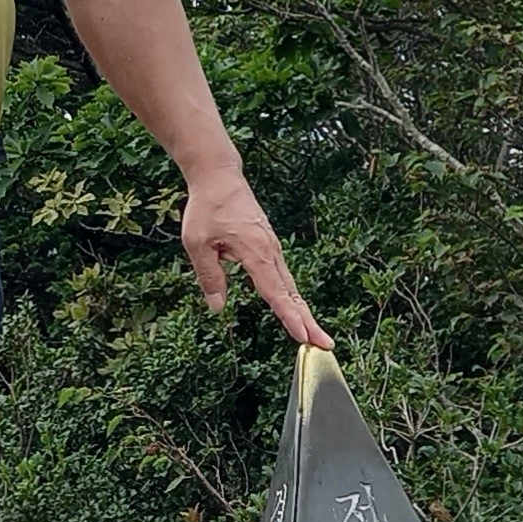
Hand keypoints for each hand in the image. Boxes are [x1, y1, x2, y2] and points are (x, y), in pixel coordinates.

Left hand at [179, 168, 330, 346]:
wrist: (219, 177)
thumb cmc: (207, 207)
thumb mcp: (197, 243)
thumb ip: (210, 276)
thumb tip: (217, 307)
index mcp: (256, 253)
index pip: (275, 292)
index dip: (289, 317)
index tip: (303, 336)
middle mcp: (270, 252)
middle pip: (292, 293)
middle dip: (308, 320)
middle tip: (325, 344)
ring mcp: (272, 248)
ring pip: (290, 286)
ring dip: (302, 311)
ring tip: (312, 335)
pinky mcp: (268, 246)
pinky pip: (282, 275)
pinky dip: (291, 295)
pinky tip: (294, 310)